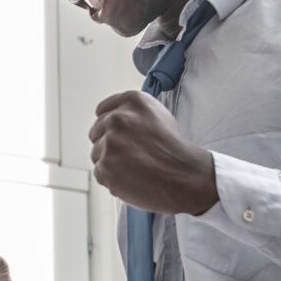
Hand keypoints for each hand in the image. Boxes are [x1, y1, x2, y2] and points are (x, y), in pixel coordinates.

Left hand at [90, 92, 217, 215]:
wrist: (185, 176)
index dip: (110, 126)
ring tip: (134, 166)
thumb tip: (111, 116)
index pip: (102, 111)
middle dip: (109, 144)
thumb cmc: (174, 150)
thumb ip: (133, 112)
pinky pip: (100, 173)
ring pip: (97, 153)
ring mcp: (110, 143)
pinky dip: (112, 178)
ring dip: (110, 162)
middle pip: (96, 132)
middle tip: (130, 154)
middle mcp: (118, 118)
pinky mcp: (105, 166)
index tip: (118, 135)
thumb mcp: (159, 114)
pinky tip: (131, 177)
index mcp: (132, 101)